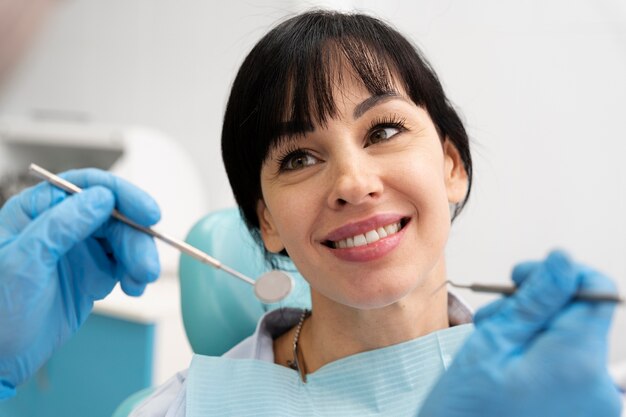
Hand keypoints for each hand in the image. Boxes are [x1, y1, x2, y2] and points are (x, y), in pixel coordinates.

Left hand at [0, 169, 159, 398]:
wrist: (0, 359)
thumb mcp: (25, 262)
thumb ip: (62, 226)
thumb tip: (101, 198)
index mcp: (38, 211)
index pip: (87, 187)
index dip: (122, 195)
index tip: (148, 213)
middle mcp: (62, 225)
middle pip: (114, 216)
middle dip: (136, 239)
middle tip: (145, 267)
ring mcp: (79, 249)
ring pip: (124, 239)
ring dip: (139, 258)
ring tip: (139, 281)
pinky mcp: (93, 272)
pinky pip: (125, 263)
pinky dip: (135, 274)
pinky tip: (133, 288)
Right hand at [419, 250, 622, 416]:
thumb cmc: (464, 413)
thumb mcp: (490, 345)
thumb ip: (533, 301)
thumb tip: (563, 262)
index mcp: (577, 362)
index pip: (597, 290)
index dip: (558, 275)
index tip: (523, 279)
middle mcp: (600, 387)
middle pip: (580, 317)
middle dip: (537, 309)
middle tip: (494, 321)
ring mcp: (597, 408)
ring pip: (572, 343)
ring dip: (535, 335)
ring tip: (493, 352)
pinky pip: (572, 372)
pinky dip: (542, 362)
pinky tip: (509, 371)